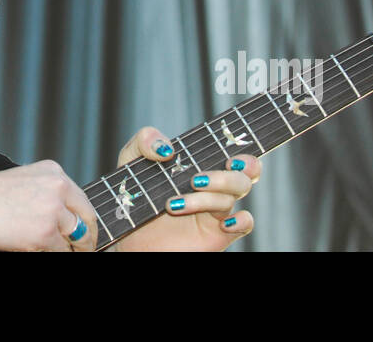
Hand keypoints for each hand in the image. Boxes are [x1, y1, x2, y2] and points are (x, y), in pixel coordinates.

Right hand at [0, 160, 98, 251]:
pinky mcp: (45, 233)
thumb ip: (47, 195)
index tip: (84, 235)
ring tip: (54, 250)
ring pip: (75, 240)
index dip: (86, 223)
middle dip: (86, 241)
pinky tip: (36, 250)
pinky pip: (60, 253)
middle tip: (81, 250)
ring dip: (67, 250)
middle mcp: (58, 188)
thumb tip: (65, 221)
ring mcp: (53, 211)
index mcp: (54, 173)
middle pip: (87, 221)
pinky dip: (52, 255)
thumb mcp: (25, 182)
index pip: (83, 202)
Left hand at [108, 126, 259, 251]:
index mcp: (201, 164)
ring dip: (205, 199)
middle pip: (244, 175)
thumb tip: (167, 147)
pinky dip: (241, 221)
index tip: (228, 159)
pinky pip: (245, 224)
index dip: (242, 153)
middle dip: (225, 177)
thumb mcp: (132, 160)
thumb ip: (145, 140)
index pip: (234, 151)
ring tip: (172, 204)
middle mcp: (214, 185)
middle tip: (196, 180)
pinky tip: (223, 223)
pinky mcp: (217, 232)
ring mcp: (216, 209)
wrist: (127, 232)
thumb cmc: (135, 194)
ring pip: (232, 198)